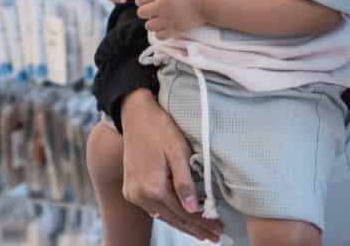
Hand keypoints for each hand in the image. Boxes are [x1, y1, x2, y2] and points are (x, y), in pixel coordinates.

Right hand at [121, 90, 223, 241]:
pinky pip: (153, 208)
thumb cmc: (160, 129)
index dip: (203, 223)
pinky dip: (169, 214)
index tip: (219, 230)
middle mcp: (140, 195)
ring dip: (182, 224)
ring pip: (163, 216)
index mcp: (153, 188)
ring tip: (201, 232)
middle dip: (195, 229)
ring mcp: (133, 194)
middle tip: (214, 237)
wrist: (134, 115)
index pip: (184, 214)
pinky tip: (180, 218)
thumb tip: (193, 210)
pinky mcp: (130, 189)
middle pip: (173, 219)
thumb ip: (185, 182)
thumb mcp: (177, 152)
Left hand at [136, 0, 206, 39]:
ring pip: (148, 26)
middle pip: (141, 13)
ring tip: (160, 20)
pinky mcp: (174, 30)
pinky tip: (166, 28)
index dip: (141, 0)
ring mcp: (167, 19)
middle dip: (146, 12)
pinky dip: (161, 33)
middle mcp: (162, 6)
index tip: (144, 1)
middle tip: (153, 11)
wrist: (207, 2)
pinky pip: (159, 35)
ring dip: (153, 23)